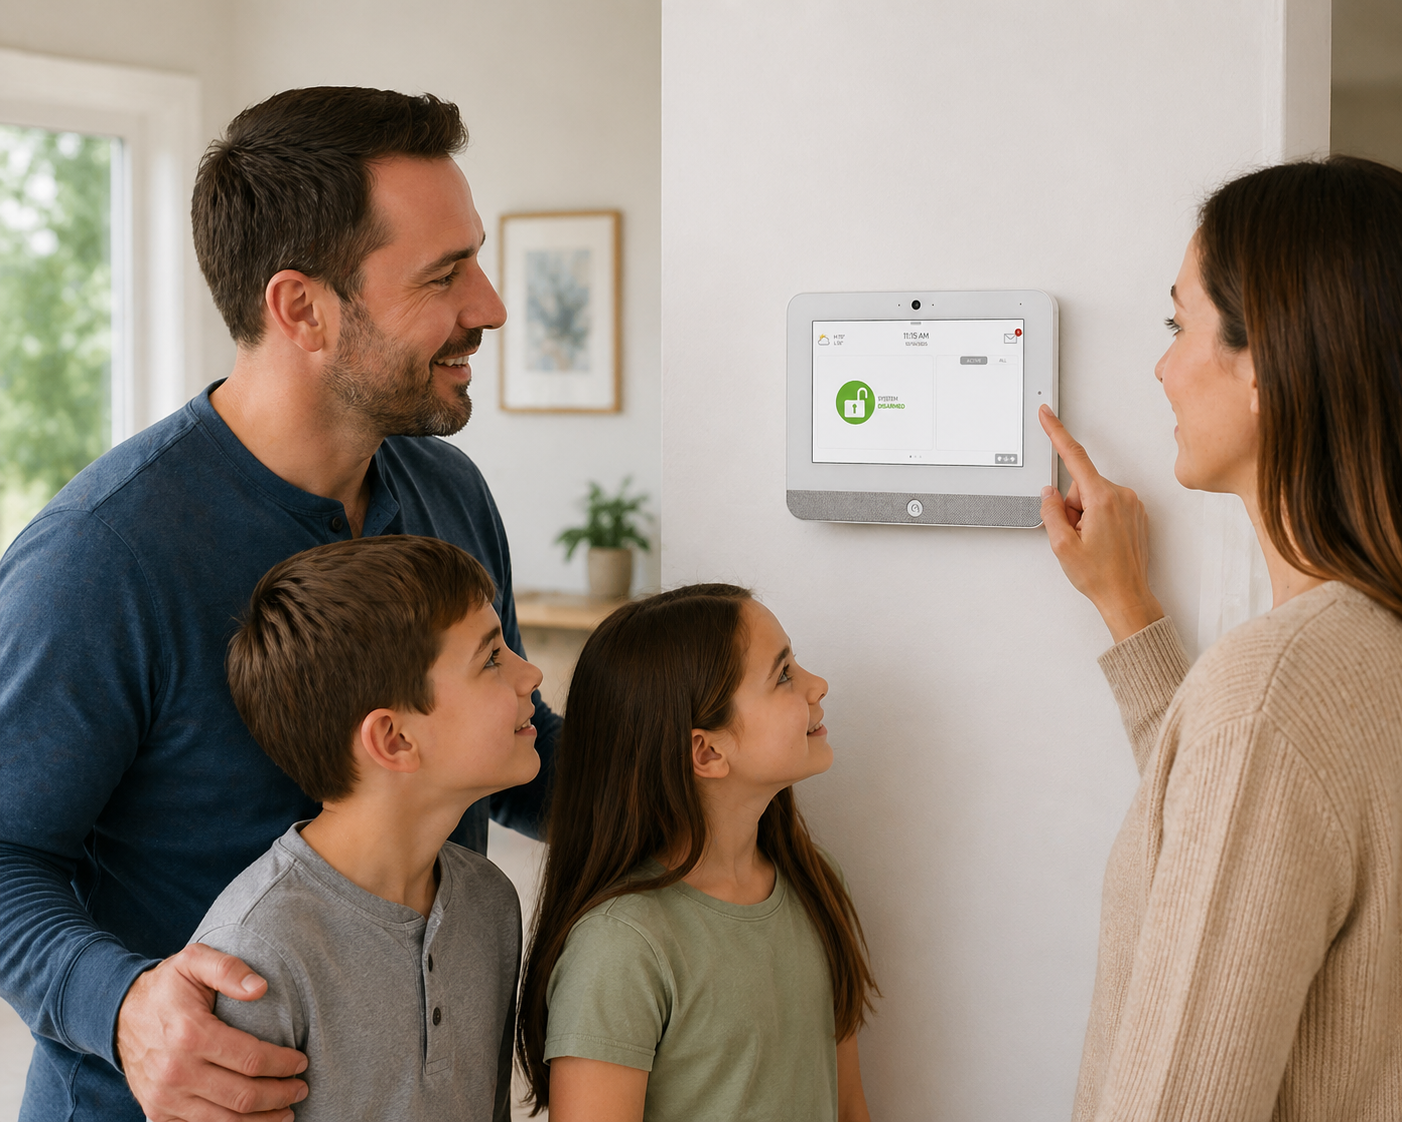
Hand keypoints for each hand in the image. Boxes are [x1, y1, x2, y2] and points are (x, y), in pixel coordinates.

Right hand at [117, 943, 307, 1121]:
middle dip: (280, 1095)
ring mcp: (165, 1097)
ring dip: (262, 1120)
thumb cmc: (166, 986)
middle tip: (301, 1089)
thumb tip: (261, 988)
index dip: (283, 1064)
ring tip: (286, 1112)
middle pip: (243, 1096)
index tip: (302, 1062)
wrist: (117, 1014)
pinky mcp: (158, 1113)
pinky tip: (253, 1121)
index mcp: (190, 1034)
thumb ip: (229, 969)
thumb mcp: (195, 961)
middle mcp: (176, 1072)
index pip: (251, 1059)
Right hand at [1038, 405, 1163, 642]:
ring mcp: (1132, 504)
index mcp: (1102, 499)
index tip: (1047, 415)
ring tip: (1091, 542)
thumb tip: (1049, 493)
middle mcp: (1121, 495)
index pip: (1074, 457)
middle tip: (1076, 536)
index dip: (1057, 433)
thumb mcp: (1061, 545)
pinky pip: (1107, 506)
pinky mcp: (1136, 513)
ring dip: (1085, 516)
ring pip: (1093, 497)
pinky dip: (1098, 520)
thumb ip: (1050, 511)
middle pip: (1080, 486)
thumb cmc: (1100, 576)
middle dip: (1071, 508)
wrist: (1127, 597)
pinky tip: (1102, 542)